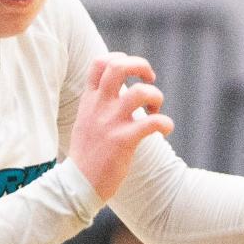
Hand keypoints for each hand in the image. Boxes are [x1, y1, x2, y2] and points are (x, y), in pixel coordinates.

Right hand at [68, 53, 174, 200]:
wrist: (77, 185)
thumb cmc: (87, 155)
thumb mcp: (85, 122)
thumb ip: (99, 105)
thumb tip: (119, 92)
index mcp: (90, 100)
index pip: (100, 63)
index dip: (121, 58)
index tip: (133, 73)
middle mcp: (100, 107)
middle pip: (119, 67)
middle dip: (141, 66)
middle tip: (150, 79)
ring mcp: (111, 123)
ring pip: (140, 92)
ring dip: (156, 96)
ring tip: (155, 110)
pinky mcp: (124, 141)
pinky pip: (153, 122)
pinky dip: (166, 122)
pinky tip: (165, 129)